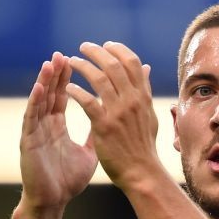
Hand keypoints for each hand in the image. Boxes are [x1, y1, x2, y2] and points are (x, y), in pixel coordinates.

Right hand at [19, 52, 97, 210]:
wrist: (53, 202)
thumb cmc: (68, 180)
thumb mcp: (88, 151)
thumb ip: (96, 131)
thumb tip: (109, 117)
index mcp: (57, 125)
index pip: (63, 95)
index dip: (68, 78)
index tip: (76, 59)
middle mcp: (45, 125)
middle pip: (51, 93)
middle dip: (56, 74)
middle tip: (62, 54)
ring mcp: (35, 132)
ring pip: (39, 101)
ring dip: (44, 82)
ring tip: (50, 63)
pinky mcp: (28, 142)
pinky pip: (31, 119)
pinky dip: (34, 102)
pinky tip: (38, 88)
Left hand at [66, 41, 164, 191]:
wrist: (142, 172)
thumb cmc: (143, 146)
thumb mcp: (149, 114)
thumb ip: (145, 90)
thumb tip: (146, 67)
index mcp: (143, 97)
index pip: (132, 62)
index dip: (118, 50)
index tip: (106, 45)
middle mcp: (133, 101)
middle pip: (114, 65)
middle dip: (96, 52)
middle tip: (83, 47)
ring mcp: (119, 112)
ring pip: (99, 78)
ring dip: (83, 66)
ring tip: (71, 62)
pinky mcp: (105, 126)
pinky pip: (88, 101)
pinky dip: (77, 91)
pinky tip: (69, 88)